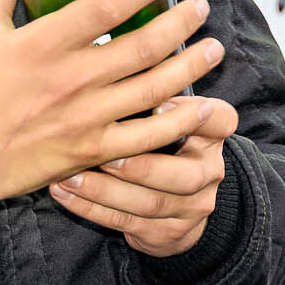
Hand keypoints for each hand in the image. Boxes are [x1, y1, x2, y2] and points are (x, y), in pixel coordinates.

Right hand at [0, 0, 224, 225]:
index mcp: (41, 45)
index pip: (106, 7)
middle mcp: (69, 82)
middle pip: (141, 49)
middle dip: (181, 26)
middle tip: (204, 8)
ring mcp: (83, 121)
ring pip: (151, 92)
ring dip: (189, 69)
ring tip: (213, 49)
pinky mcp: (88, 153)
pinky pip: (144, 140)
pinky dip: (176, 123)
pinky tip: (199, 108)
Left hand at [50, 96, 238, 256]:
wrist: (178, 205)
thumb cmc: (161, 141)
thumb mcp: (171, 114)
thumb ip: (154, 90)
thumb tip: (114, 50)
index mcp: (212, 135)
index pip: (220, 120)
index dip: (196, 114)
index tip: (160, 101)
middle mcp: (209, 172)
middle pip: (185, 174)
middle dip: (141, 165)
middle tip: (104, 152)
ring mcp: (191, 207)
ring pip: (150, 203)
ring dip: (105, 189)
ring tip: (70, 175)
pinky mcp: (167, 234)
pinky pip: (126, 222)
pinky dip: (91, 208)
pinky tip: (63, 192)